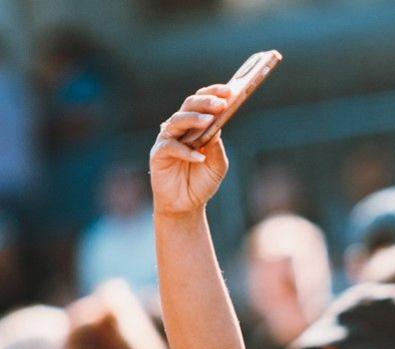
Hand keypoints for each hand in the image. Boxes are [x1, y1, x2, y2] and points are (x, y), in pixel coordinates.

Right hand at [149, 85, 232, 216]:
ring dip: (194, 119)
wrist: (187, 204)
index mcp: (195, 127)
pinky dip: (186, 151)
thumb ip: (217, 146)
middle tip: (221, 103)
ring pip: (177, 121)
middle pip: (188, 106)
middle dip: (205, 102)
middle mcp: (180, 129)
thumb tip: (218, 126)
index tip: (230, 91)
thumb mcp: (217, 164)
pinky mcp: (158, 154)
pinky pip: (171, 147)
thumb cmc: (202, 181)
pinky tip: (200, 156)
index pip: (202, 104)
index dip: (213, 94)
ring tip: (209, 121)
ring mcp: (168, 139)